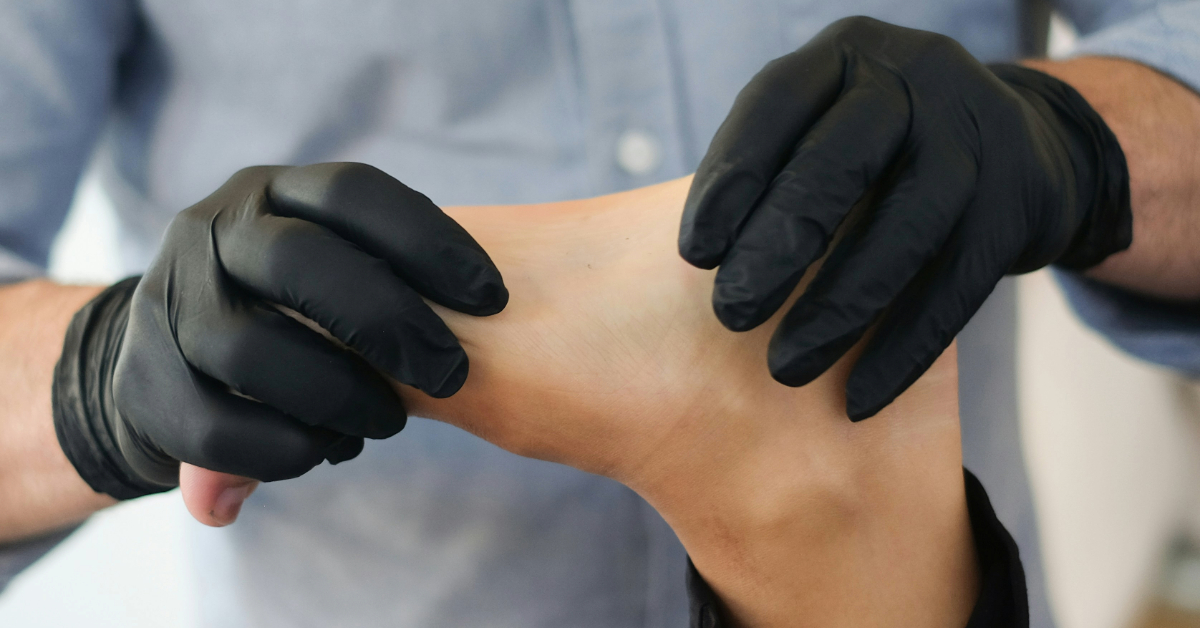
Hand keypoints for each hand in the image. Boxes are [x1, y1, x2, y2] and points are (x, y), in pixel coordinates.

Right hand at [53, 163, 506, 499]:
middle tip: (450, 374)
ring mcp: (169, 303)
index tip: (493, 298)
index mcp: (271, 192)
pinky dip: (284, 449)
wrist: (170, 353)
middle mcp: (211, 231)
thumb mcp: (332, 265)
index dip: (430, 241)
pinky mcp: (141, 381)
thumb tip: (496, 303)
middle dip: (389, 322)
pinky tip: (326, 450)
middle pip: (302, 262)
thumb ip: (389, 270)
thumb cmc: (290, 309)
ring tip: (385, 421)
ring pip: (253, 349)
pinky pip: (214, 428)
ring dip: (339, 396)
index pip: (353, 192)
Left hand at [679, 16, 1130, 418]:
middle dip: (778, 246)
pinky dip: (904, 348)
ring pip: (906, 229)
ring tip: (785, 367)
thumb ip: (774, 168)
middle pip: (840, 163)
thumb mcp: (829, 126)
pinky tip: (860, 396)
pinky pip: (958, 285)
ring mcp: (977, 135)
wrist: (1023, 144)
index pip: (776, 104)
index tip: (694, 255)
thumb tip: (701, 265)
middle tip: (731, 315)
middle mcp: (916, 78)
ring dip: (839, 309)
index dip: (731, 179)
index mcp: (845, 56)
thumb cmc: (883, 151)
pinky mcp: (1019, 201)